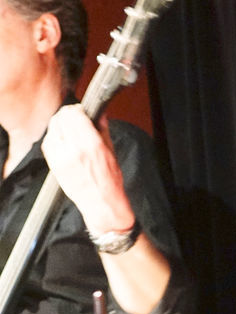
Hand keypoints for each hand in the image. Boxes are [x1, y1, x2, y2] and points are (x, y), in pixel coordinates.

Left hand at [41, 104, 134, 233]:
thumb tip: (98, 113)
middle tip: (74, 119)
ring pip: (51, 129)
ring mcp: (60, 158)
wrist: (101, 203)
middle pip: (60, 119)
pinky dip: (53, 138)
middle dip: (67, 116)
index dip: (77, 110)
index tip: (81, 112)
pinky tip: (62, 142)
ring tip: (68, 131)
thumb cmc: (109, 181)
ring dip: (59, 126)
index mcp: (91, 145)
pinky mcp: (53, 165)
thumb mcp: (111, 150)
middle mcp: (73, 150)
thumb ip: (102, 128)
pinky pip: (47, 143)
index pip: (74, 114)